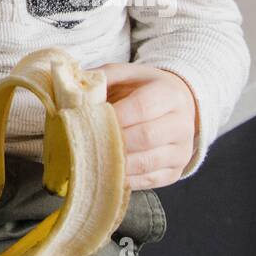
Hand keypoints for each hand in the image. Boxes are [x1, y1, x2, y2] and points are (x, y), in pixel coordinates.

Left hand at [95, 63, 198, 188]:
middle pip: (145, 137)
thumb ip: (102, 78)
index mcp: (168, 94)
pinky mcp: (175, 172)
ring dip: (116, 163)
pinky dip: (125, 179)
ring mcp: (181, 151)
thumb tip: (74, 92)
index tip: (89, 121)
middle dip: (112, 141)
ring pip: (147, 163)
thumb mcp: (125, 75)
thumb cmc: (142, 89)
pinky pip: (148, 181)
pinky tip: (106, 172)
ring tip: (91, 159)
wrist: (177, 104)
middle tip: (85, 143)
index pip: (141, 107)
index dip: (114, 117)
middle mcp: (181, 124)